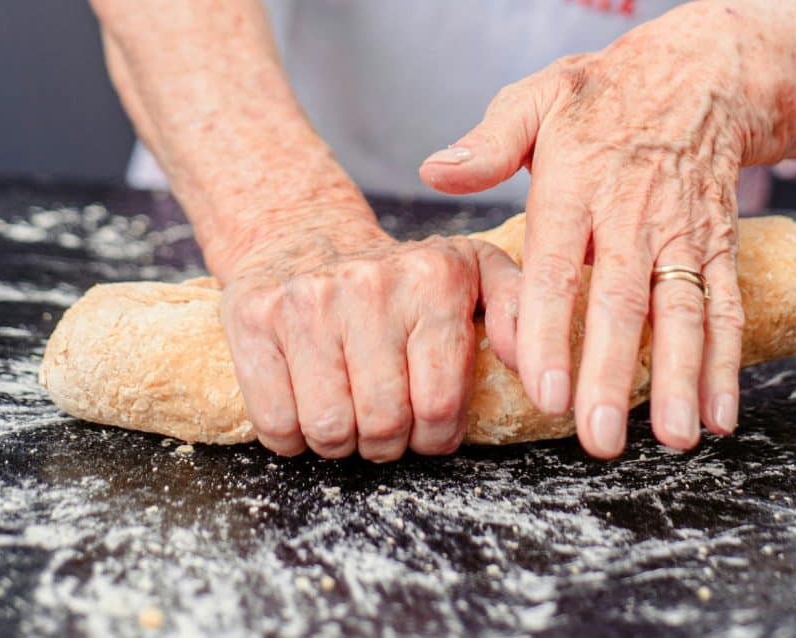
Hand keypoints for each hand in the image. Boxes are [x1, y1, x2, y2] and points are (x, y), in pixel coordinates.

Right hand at [219, 207, 519, 461]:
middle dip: (389, 442)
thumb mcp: (472, 273)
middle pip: (384, 425)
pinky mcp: (253, 320)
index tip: (428, 426)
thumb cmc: (398, 276)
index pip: (440, 406)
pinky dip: (293, 439)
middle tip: (385, 424)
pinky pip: (276, 425)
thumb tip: (542, 375)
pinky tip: (307, 408)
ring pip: (329, 431)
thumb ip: (516, 312)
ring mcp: (306, 302)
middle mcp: (369, 285)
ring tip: (349, 414)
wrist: (301, 234)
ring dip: (342, 443)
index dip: (435, 436)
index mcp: (434, 279)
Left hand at [421, 4, 795, 457]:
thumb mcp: (537, 99)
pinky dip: (725, 364)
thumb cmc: (601, 98)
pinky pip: (725, 308)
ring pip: (682, 315)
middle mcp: (632, 218)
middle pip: (620, 305)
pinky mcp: (717, 248)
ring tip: (672, 441)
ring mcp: (681, 237)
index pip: (555, 269)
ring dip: (679, 381)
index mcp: (576, 188)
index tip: (544, 392)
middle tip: (598, 440)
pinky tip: (719, 416)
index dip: (548, 332)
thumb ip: (488, 143)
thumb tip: (434, 172)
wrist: (699, 77)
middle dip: (610, 376)